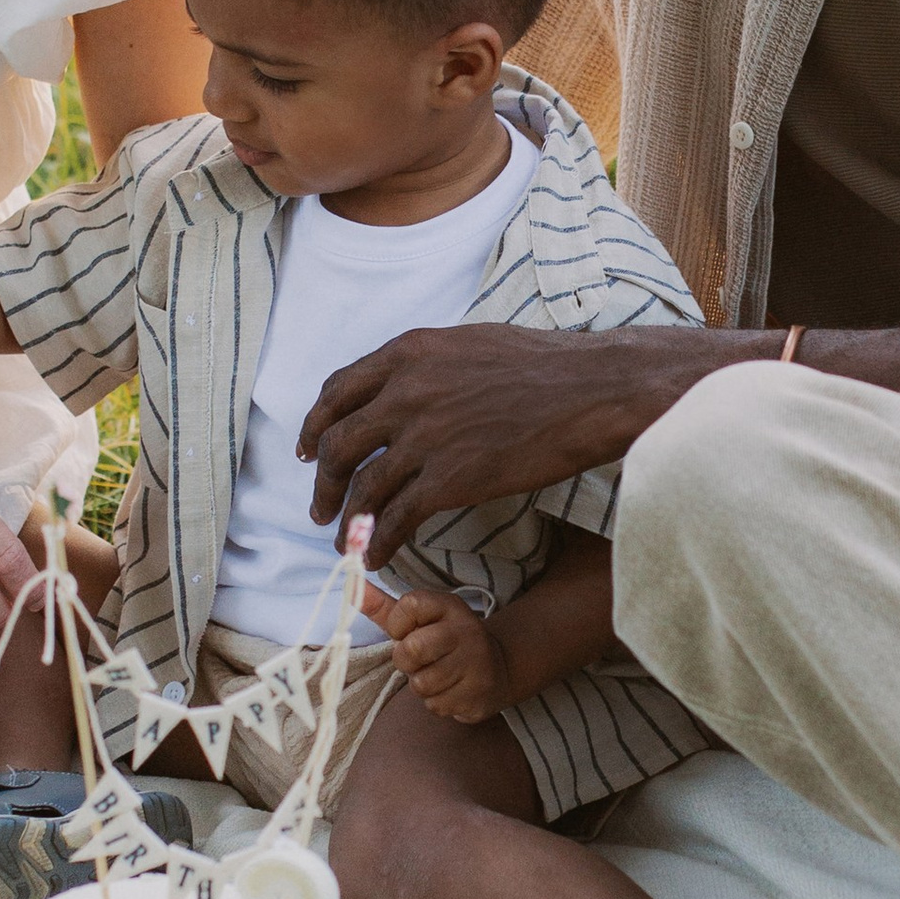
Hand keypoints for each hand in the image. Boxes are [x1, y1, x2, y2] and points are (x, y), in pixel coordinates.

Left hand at [298, 322, 729, 569]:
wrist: (589, 391)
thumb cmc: (541, 365)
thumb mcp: (467, 342)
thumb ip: (424, 364)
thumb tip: (401, 384)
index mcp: (407, 354)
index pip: (337, 391)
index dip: (317, 425)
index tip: (311, 450)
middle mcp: (405, 392)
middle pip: (338, 442)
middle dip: (323, 480)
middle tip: (320, 504)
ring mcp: (425, 437)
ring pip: (361, 487)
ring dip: (344, 520)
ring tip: (341, 541)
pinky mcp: (449, 479)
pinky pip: (394, 518)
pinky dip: (377, 542)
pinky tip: (375, 556)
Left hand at [364, 579, 510, 723]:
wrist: (499, 666)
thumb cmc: (444, 641)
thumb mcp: (420, 619)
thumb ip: (385, 608)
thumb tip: (351, 588)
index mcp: (450, 606)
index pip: (409, 605)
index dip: (398, 625)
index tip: (408, 632)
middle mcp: (466, 631)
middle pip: (411, 649)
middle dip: (405, 661)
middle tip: (419, 661)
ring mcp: (476, 663)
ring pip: (422, 683)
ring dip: (421, 684)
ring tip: (437, 675)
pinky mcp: (478, 694)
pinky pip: (436, 705)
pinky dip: (436, 702)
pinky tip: (451, 690)